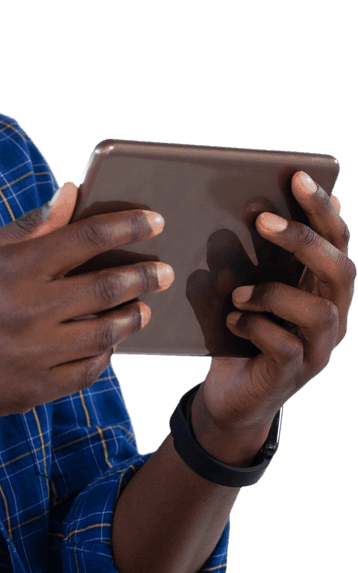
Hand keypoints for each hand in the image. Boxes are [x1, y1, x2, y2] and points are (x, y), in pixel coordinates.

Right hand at [0, 182, 173, 425]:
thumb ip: (29, 226)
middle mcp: (30, 310)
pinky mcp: (36, 388)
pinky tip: (109, 343)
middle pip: (108, 287)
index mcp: (15, 268)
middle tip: (163, 270)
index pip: (87, 238)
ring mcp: (36, 353)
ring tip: (141, 307)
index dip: (129, 226)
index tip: (155, 221)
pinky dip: (106, 354)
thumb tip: (70, 192)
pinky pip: (89, 370)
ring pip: (107, 333)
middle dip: (144, 275)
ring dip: (132, 316)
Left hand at [194, 171, 354, 461]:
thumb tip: (254, 204)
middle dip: (304, 239)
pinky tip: (231, 321)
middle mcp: (333, 317)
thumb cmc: (240, 332)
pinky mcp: (293, 375)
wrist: (230, 396)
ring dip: (274, 293)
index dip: (320, 209)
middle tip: (261, 217)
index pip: (337, 240)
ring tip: (237, 293)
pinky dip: (256, 327)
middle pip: (341, 269)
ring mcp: (318, 350)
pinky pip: (286, 346)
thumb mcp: (248, 287)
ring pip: (321, 311)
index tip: (296, 177)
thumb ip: (258, 256)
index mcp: (323, 288)